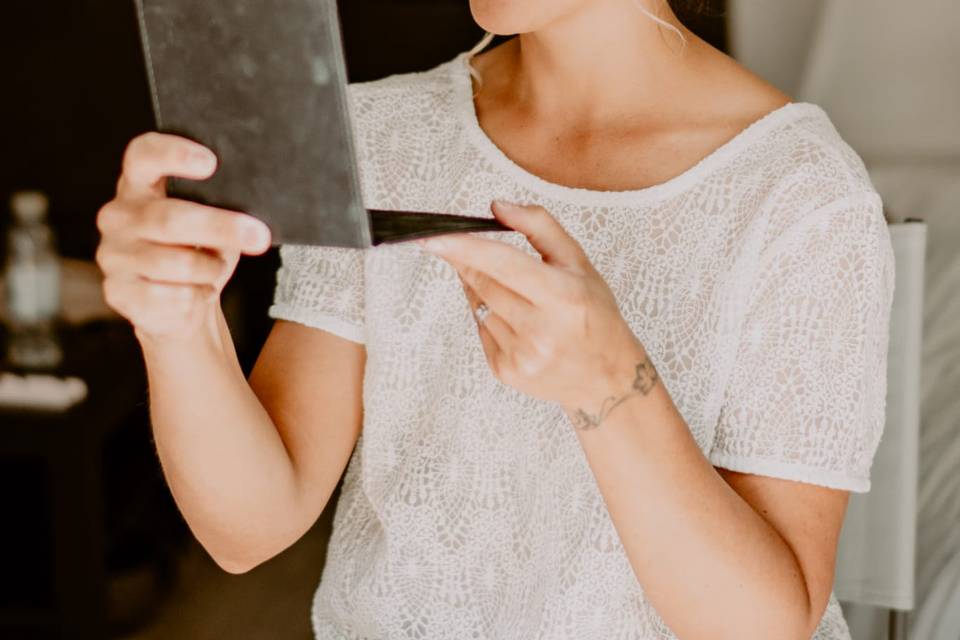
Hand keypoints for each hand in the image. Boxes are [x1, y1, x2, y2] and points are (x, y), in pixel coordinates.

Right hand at [95, 132, 271, 343]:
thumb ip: (219, 208)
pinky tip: (199, 292)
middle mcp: (118, 215)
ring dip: (211, 269)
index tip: (210, 163)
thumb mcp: (212, 223)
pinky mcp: (118, 291)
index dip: (174, 153)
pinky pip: (172, 295)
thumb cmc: (199, 252)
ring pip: (177, 262)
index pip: (143, 156)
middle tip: (259, 237)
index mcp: (139, 185)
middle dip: (221, 227)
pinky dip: (198, 296)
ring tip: (217, 268)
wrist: (178, 308)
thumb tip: (251, 214)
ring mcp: (113, 254)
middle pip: (170, 218)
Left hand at [417, 200, 647, 412]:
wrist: (606, 377)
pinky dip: (488, 315)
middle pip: (482, 283)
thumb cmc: (594, 313)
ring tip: (513, 292)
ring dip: (481, 289)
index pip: (503, 264)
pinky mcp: (505, 371)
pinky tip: (514, 318)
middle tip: (462, 247)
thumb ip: (539, 226)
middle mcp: (540, 330)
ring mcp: (520, 355)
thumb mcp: (578, 262)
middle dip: (466, 261)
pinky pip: (480, 329)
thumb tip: (497, 206)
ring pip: (477, 305)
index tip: (431, 237)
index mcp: (562, 296)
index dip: (464, 248)